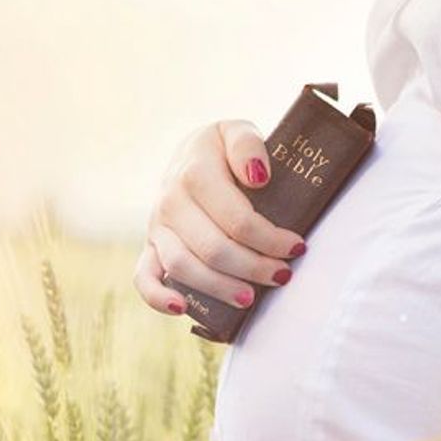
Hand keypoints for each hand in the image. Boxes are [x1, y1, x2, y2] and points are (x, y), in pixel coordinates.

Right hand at [133, 120, 307, 315]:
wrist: (191, 155)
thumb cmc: (224, 150)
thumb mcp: (237, 131)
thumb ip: (248, 145)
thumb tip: (258, 177)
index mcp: (194, 173)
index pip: (237, 219)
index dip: (270, 239)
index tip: (296, 247)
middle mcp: (170, 201)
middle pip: (213, 248)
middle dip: (253, 267)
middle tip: (282, 275)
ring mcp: (157, 227)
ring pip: (183, 267)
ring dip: (219, 287)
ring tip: (250, 298)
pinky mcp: (150, 246)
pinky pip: (143, 277)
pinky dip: (157, 297)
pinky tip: (182, 309)